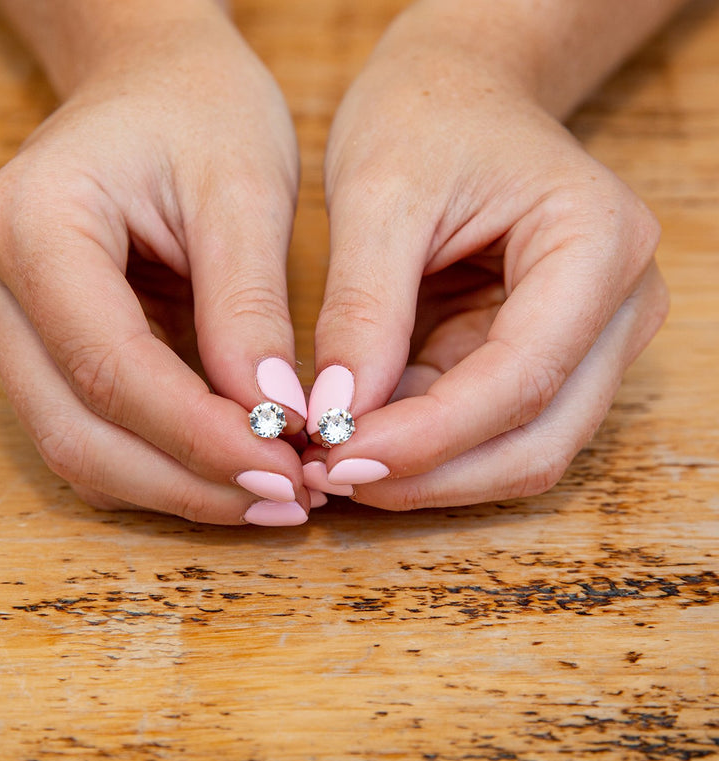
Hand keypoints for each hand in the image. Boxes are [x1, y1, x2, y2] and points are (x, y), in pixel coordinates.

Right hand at [0, 2, 310, 524]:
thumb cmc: (200, 113)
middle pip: (80, 430)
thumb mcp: (244, 190)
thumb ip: (250, 306)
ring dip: (178, 488)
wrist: (152, 83)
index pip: (112, 366)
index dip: (200, 437)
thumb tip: (273, 417)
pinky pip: (95, 434)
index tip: (284, 471)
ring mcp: (10, 322)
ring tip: (273, 496)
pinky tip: (234, 471)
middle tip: (286, 503)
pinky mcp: (43, 347)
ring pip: (81, 448)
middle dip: (189, 483)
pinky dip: (163, 466)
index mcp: (34, 224)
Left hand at [304, 3, 668, 508]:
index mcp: (597, 244)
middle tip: (330, 479)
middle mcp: (617, 307)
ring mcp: (587, 342)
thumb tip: (335, 417)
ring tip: (335, 463)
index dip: (428, 437)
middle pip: (537, 439)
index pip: (521, 378)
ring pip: (518, 452)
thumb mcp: (379, 195)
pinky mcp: (542, 359)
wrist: (457, 94)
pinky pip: (487, 430)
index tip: (337, 459)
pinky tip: (360, 435)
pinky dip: (423, 448)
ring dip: (426, 472)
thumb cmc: (426, 117)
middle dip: (429, 474)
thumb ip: (363, 308)